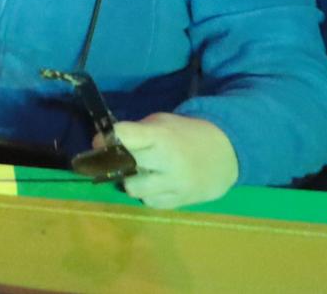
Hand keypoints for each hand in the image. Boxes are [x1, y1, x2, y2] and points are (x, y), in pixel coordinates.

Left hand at [109, 112, 238, 209]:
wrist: (226, 154)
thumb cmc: (185, 135)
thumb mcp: (162, 123)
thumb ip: (135, 132)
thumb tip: (103, 142)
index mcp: (161, 136)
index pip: (124, 136)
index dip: (107, 138)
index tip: (101, 141)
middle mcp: (167, 161)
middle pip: (124, 165)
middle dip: (115, 162)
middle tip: (115, 160)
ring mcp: (175, 184)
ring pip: (134, 189)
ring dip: (130, 181)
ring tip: (138, 173)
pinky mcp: (181, 201)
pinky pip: (151, 203)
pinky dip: (148, 194)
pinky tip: (154, 184)